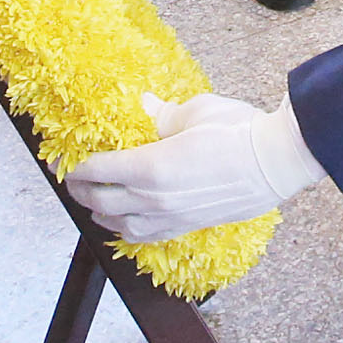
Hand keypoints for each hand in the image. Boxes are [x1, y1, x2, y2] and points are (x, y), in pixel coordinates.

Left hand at [64, 93, 325, 242]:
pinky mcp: (187, 225)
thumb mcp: (196, 111)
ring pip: (120, 225)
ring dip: (100, 215)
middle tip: (73, 182)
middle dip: (82, 192)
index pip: (99, 170)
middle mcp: (154, 198)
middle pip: (102, 201)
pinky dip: (126, 231)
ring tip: (93, 205)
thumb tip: (144, 107)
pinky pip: (145, 235)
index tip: (66, 163)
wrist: (277, 161)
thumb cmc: (239, 131)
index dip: (77, 168)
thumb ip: (163, 115)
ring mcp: (171, 216)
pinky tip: (124, 225)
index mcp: (151, 166)